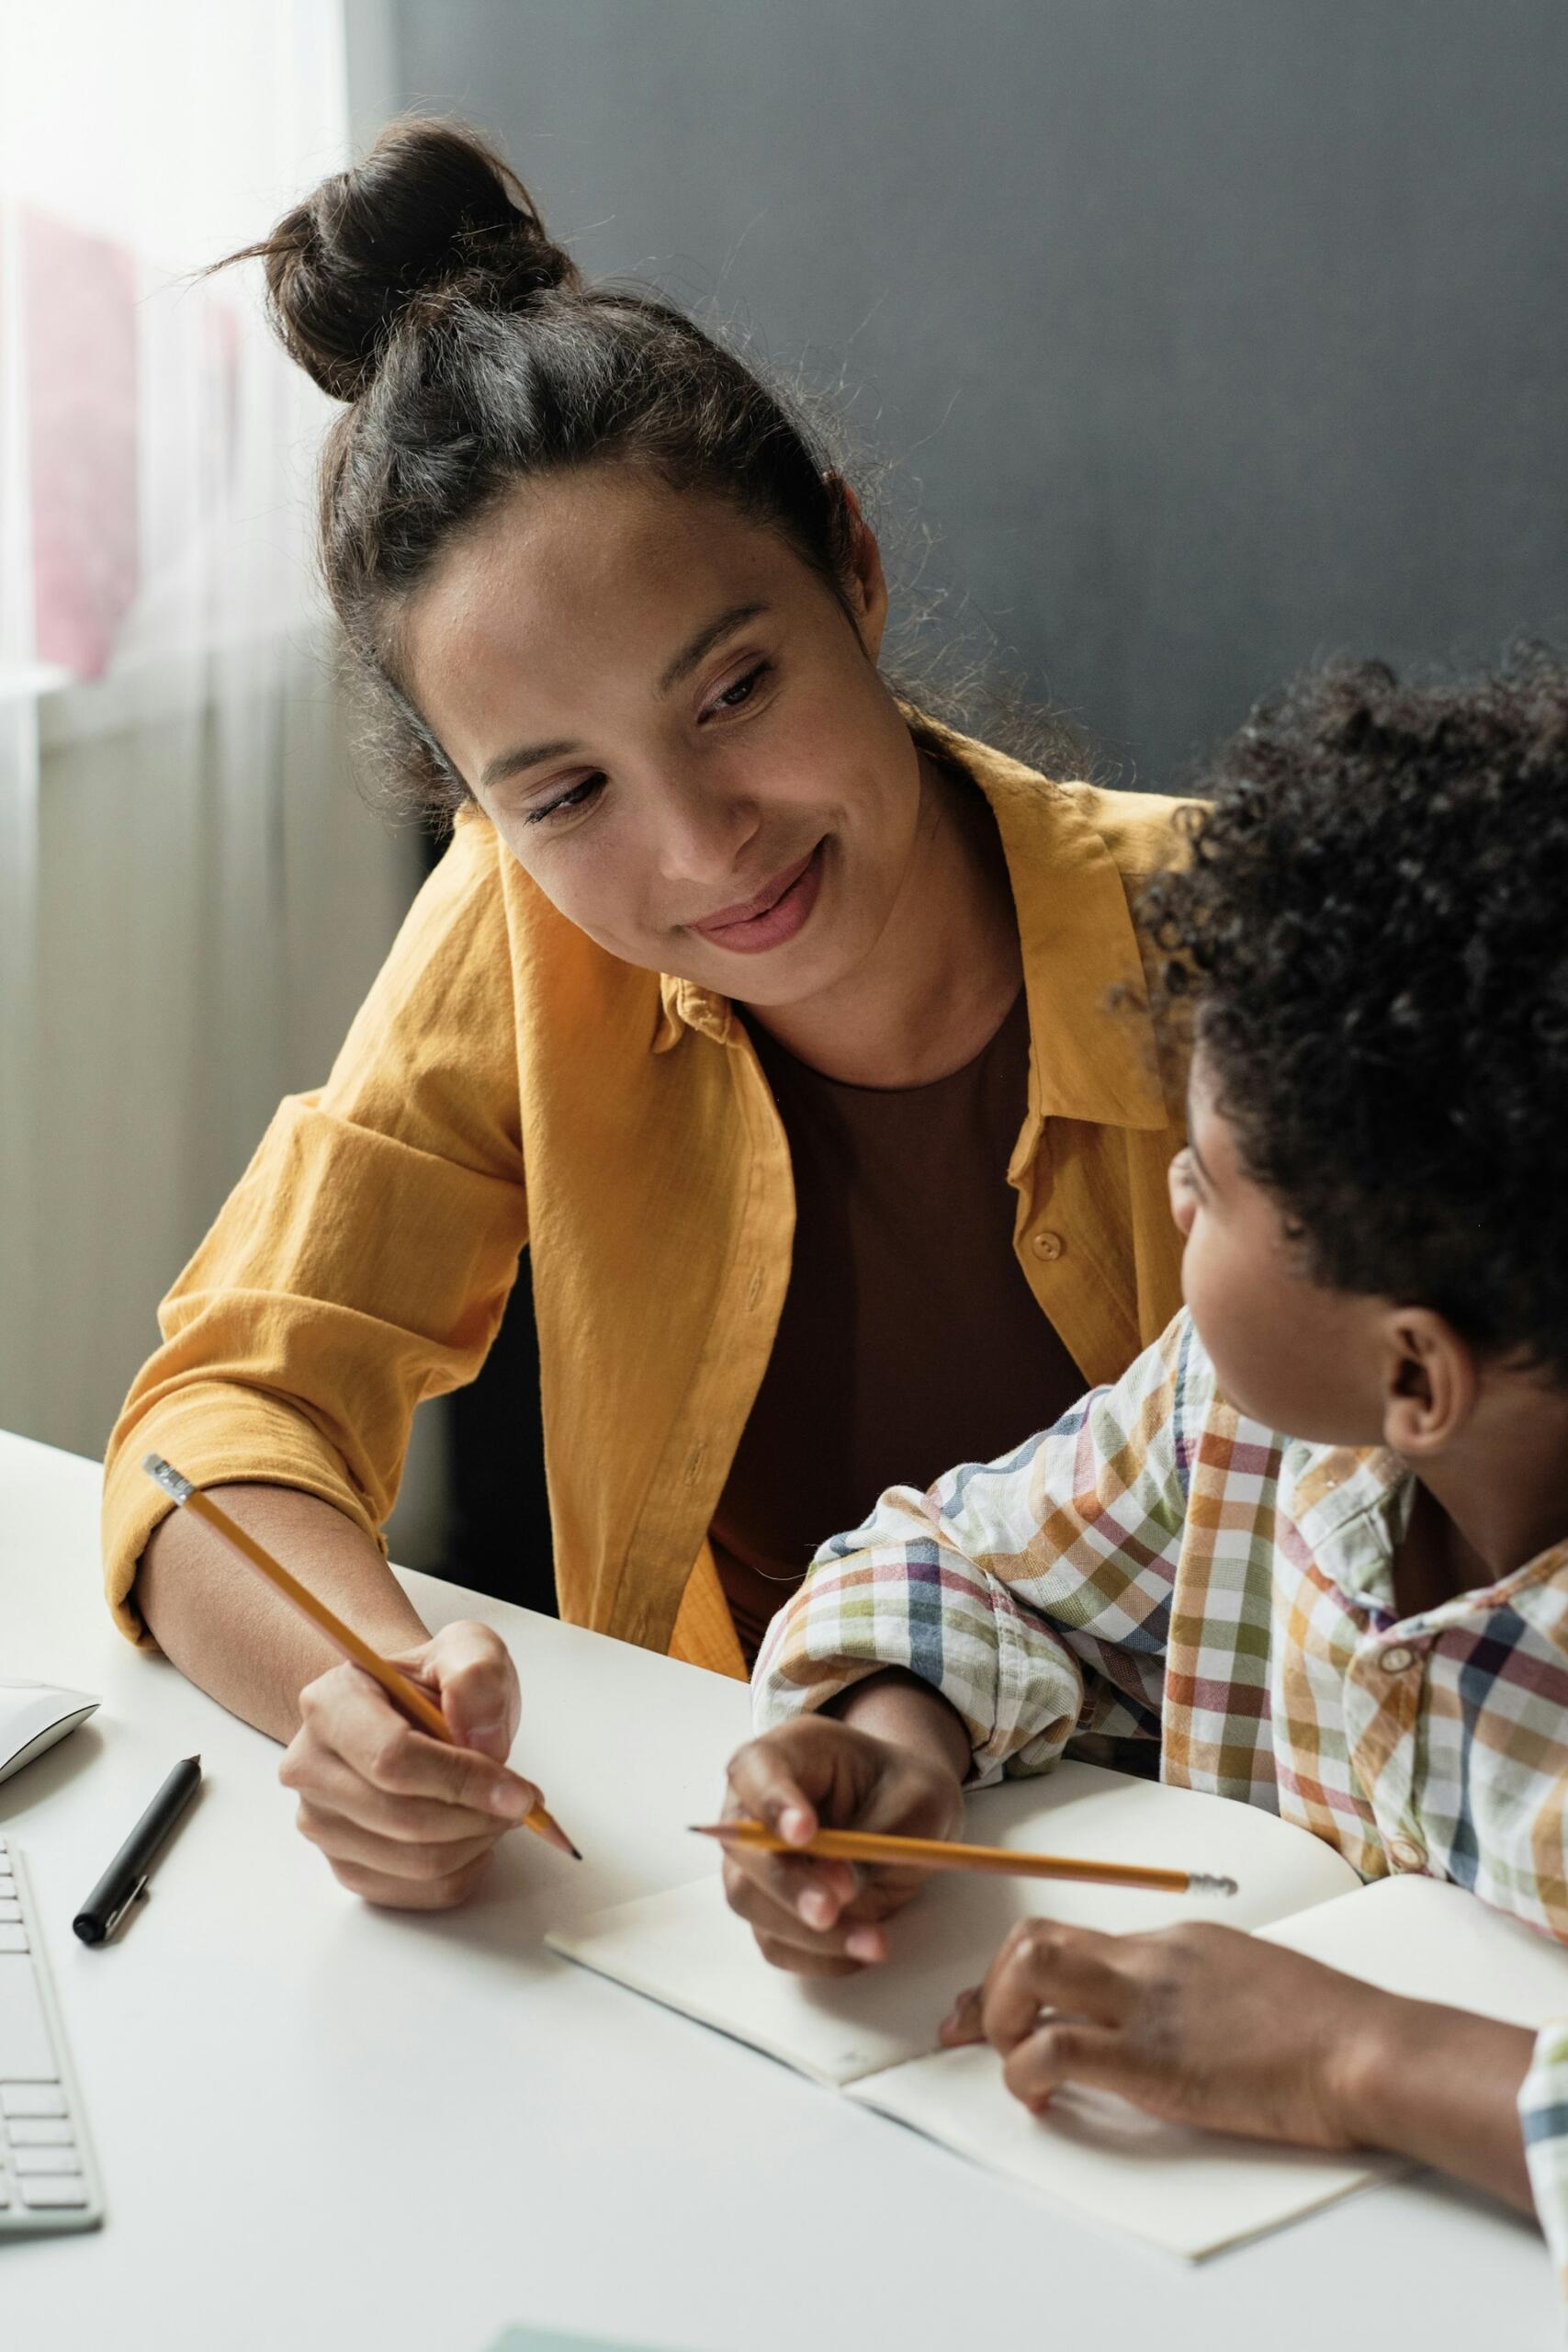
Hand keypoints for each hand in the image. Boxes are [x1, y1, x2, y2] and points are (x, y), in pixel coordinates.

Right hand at [278, 1619, 547, 1908]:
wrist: (410, 1714)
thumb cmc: (436, 1685)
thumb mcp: (468, 1650)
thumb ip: (477, 1674)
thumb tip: (479, 1735)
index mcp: (330, 1703)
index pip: (392, 1759)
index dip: (463, 1781)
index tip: (518, 1791)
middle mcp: (310, 1767)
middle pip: (404, 1820)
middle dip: (478, 1816)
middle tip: (520, 1800)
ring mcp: (321, 1823)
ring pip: (415, 1863)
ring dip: (476, 1842)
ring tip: (494, 1808)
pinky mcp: (345, 1865)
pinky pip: (417, 1893)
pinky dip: (463, 1869)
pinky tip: (472, 1833)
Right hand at [720, 1715, 964, 1976]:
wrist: (909, 1816)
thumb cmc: (907, 1792)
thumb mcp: (915, 1801)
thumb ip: (876, 1838)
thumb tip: (839, 1891)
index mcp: (790, 1753)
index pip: (757, 1769)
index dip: (773, 1802)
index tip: (805, 1834)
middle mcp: (756, 1805)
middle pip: (742, 1848)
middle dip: (788, 1885)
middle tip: (832, 1908)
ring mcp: (757, 1858)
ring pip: (752, 1901)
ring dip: (807, 1932)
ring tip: (873, 1942)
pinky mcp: (770, 1905)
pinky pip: (775, 1940)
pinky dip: (817, 1956)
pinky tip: (861, 1949)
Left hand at [940, 1918, 1399, 2148]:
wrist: (1367, 2049)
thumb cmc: (1332, 2030)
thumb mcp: (1254, 1982)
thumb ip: (1201, 1989)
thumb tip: (1173, 2018)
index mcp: (1176, 1941)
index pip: (1077, 1939)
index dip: (1019, 1975)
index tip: (986, 2008)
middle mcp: (1149, 1958)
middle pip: (1035, 1939)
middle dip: (991, 1988)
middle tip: (975, 2038)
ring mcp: (1147, 2003)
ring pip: (1028, 1969)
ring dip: (999, 2018)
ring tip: (1016, 2065)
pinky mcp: (1150, 2058)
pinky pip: (1055, 2047)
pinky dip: (1026, 2072)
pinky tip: (1042, 2100)